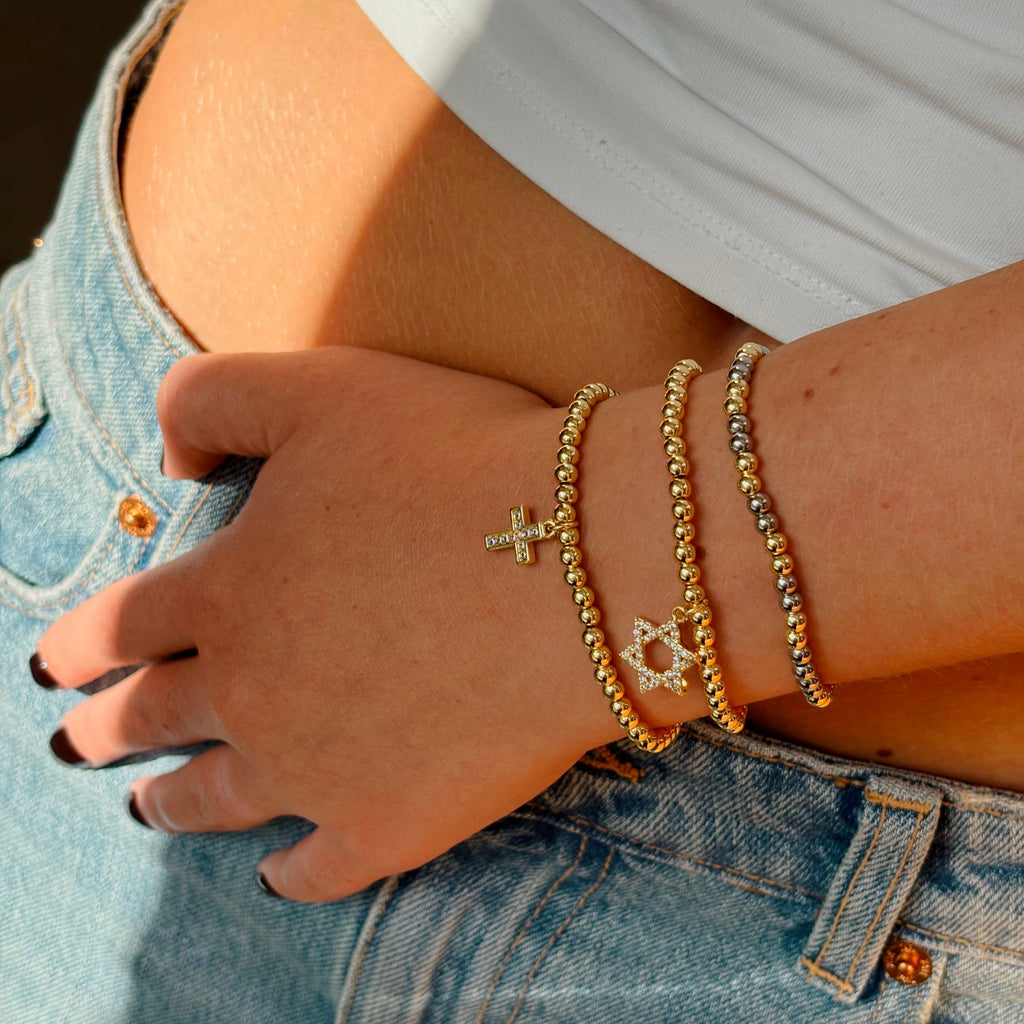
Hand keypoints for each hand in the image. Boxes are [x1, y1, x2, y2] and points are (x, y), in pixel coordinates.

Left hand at [36, 348, 619, 901]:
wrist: (585, 561)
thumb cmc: (457, 461)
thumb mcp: (318, 389)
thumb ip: (211, 398)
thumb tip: (169, 455)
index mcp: (228, 591)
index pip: (120, 625)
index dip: (76, 643)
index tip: (52, 663)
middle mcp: (251, 691)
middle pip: (150, 721)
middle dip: (104, 731)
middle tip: (74, 745)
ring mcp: (317, 768)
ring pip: (213, 799)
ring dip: (170, 805)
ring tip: (147, 810)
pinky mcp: (392, 822)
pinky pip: (319, 865)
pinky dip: (289, 869)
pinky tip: (278, 869)